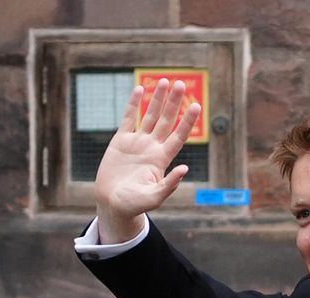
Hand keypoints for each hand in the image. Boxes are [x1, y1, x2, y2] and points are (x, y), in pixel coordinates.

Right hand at [94, 78, 201, 242]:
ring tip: (165, 81)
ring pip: (150, 116)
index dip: (188, 121)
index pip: (179, 135)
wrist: (112, 204)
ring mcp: (137, 143)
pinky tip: (140, 90)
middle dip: (174, 103)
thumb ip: (170, 184)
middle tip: (182, 84)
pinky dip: (134, 104)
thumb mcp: (155, 197)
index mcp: (162, 159)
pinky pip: (129, 118)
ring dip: (157, 99)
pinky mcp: (120, 141)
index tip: (197, 106)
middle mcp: (152, 147)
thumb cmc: (135, 205)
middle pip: (166, 120)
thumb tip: (185, 168)